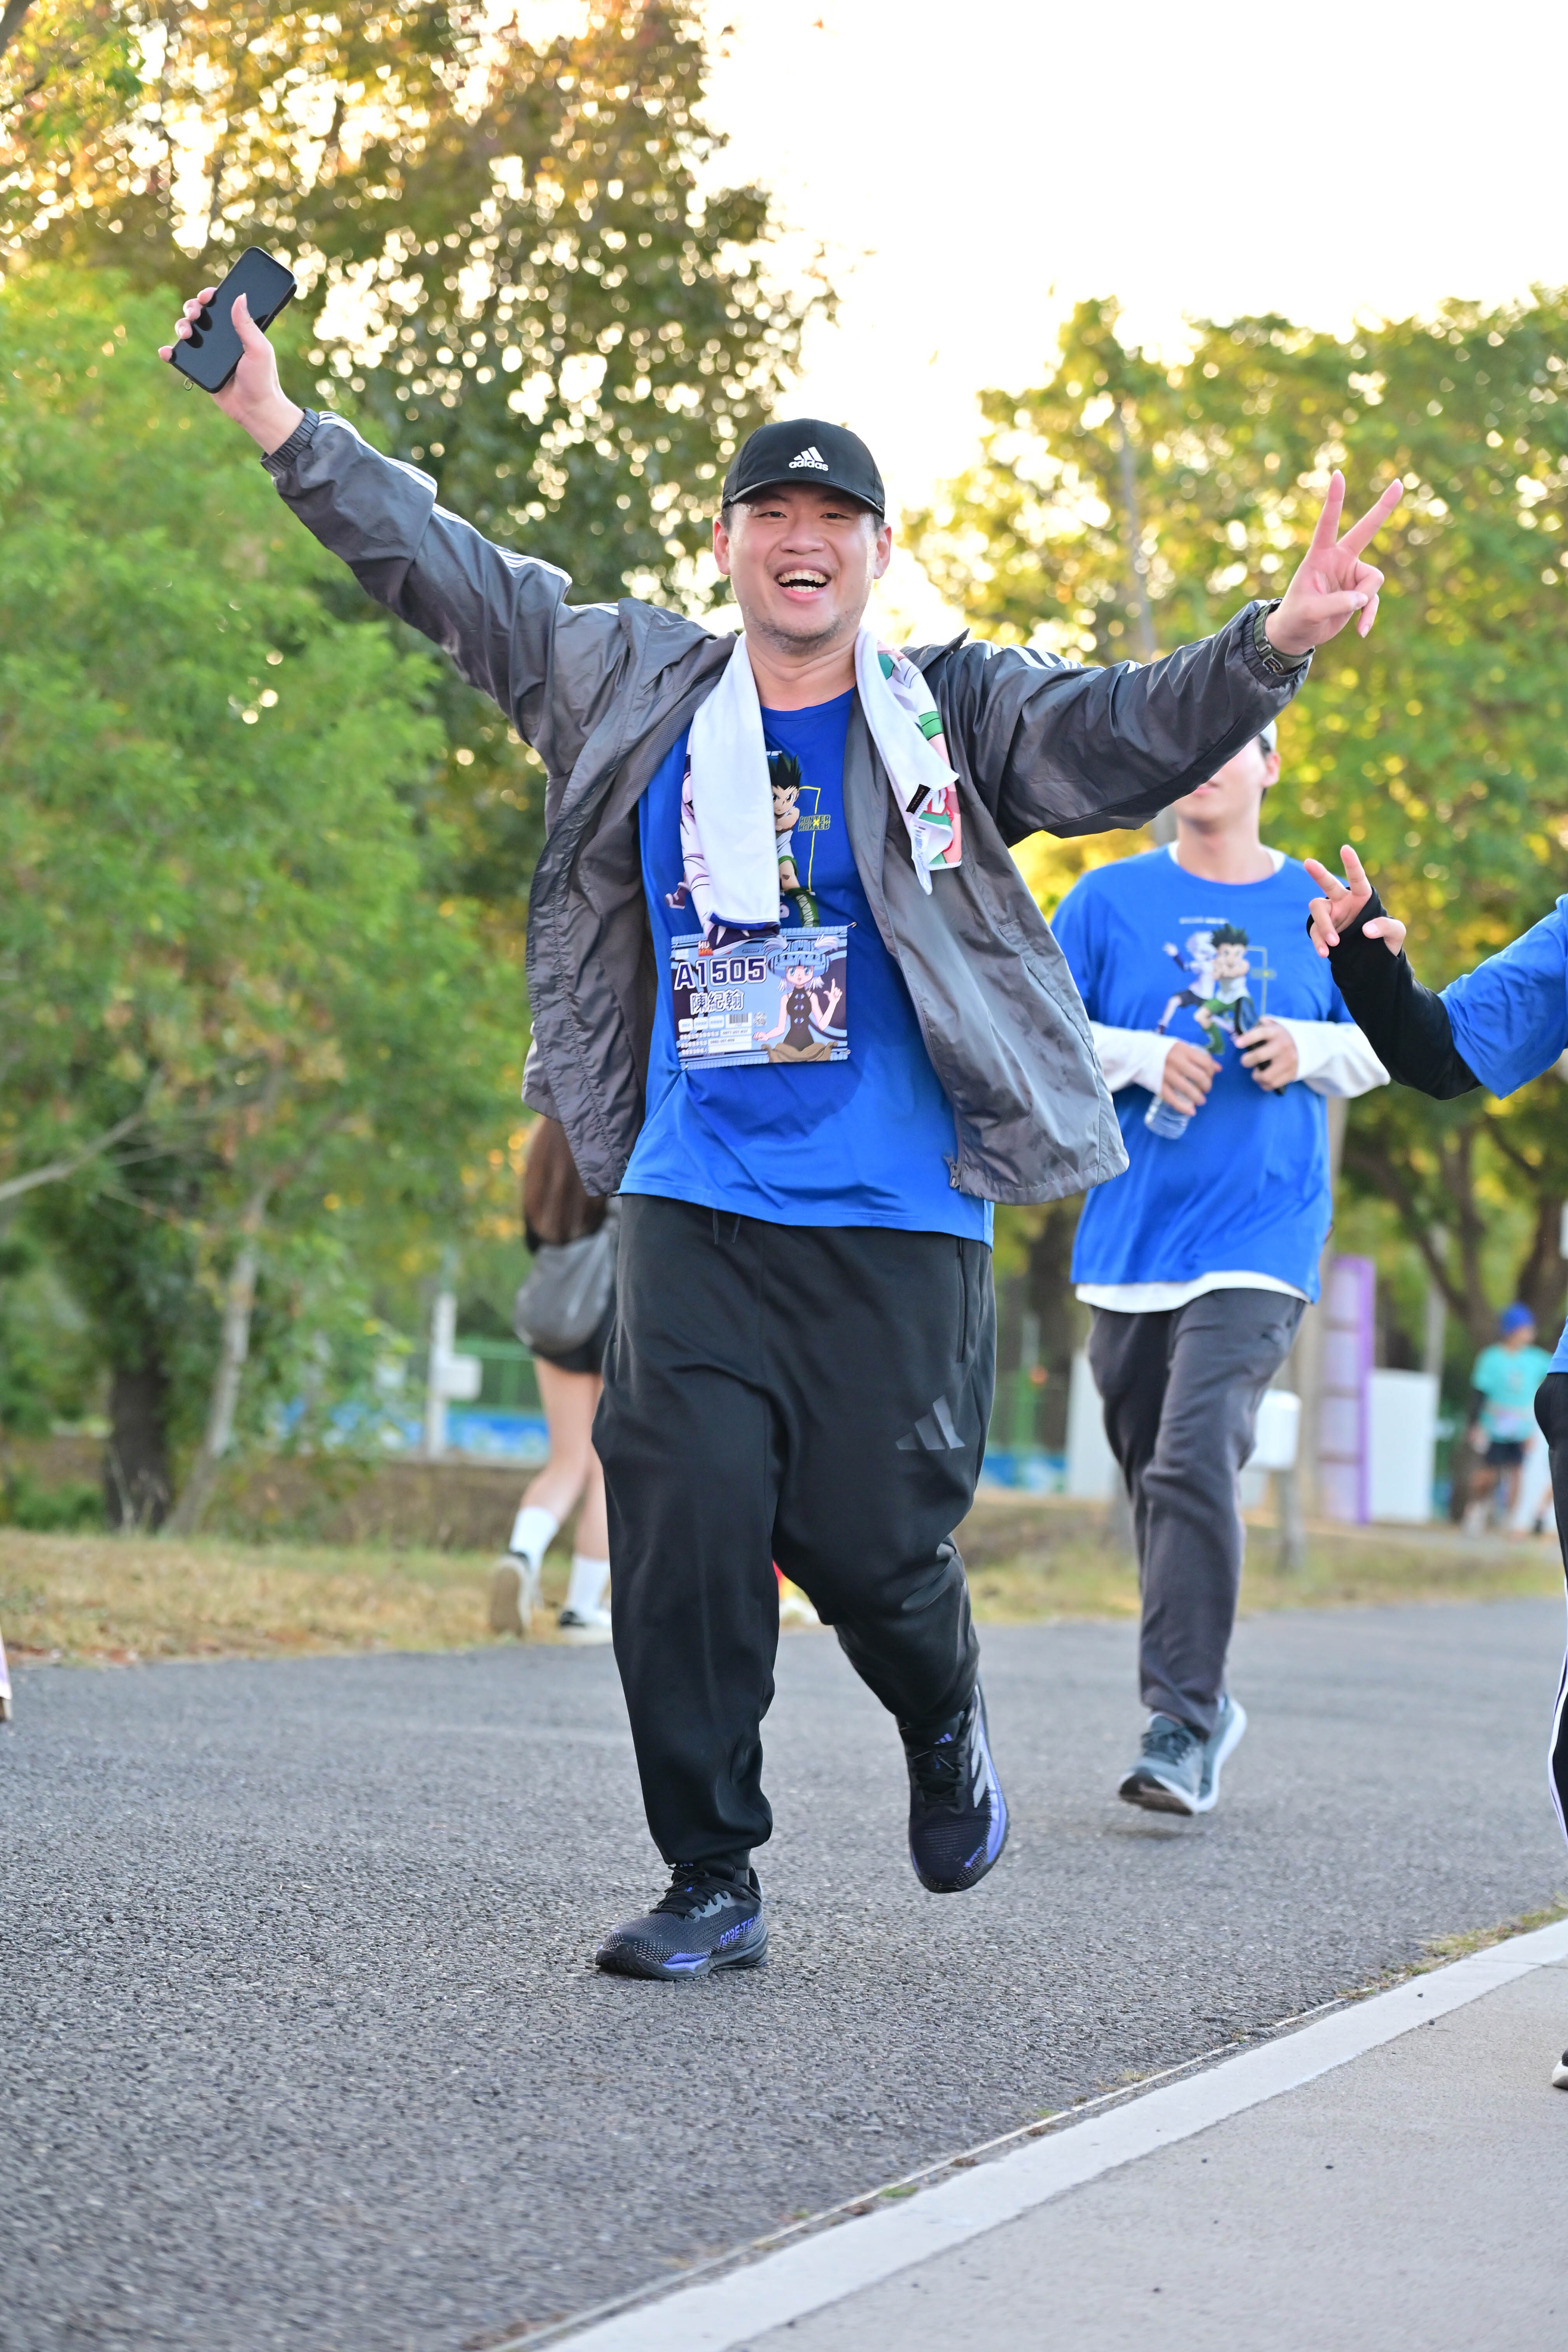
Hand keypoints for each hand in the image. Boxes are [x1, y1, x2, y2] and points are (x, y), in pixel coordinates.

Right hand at [158, 288, 303, 453]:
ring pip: (188, 331)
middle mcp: (221, 337)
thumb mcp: (258, 349)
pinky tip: (165, 352)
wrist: (255, 409)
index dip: (209, 296)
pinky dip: (170, 352)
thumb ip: (247, 324)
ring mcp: (209, 352)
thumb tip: (240, 296)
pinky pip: (181, 357)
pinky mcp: (200, 368)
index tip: (206, 297)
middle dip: (192, 308)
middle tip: (194, 315)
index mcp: (236, 329)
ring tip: (185, 334)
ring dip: (181, 326)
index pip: (219, 305)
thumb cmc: (262, 379)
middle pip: (199, 314)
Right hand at [1160, 1040, 1218, 1114]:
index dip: (1211, 1071)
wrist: (1137, 1052)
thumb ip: (1198, 1056)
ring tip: (1201, 1100)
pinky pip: (1173, 1099)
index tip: (1211, 1076)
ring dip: (1198, 1097)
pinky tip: (1191, 1112)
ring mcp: (1167, 1075)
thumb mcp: (1180, 1047)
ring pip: (1189, 1090)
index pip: (1205, 1062)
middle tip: (1206, 1089)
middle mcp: (1176, 1062)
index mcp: (1183, 1050)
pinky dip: (1183, 1108)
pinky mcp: (1158, 1086)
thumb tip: (1218, 1068)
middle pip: (1200, 1077)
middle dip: (1207, 1086)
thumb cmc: (1161, 1049)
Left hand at [1237, 1018, 1298, 1090]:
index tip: (1237, 1043)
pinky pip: (1272, 1084)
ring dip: (1256, 1076)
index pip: (1261, 1033)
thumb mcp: (1275, 1026)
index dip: (1248, 1038)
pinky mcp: (1291, 1074)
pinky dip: (1264, 1084)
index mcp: (1276, 1033)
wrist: (1311, 1045)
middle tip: (1245, 1061)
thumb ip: (1260, 1026)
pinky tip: (1263, 1079)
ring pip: (1265, 1075)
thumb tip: (1240, 1031)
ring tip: (1256, 1072)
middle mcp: (1283, 1046)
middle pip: (1259, 1056)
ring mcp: (1287, 1061)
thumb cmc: (1284, 1036)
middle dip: (1246, 1060)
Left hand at [1265, 472, 1402, 655]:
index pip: (1328, 524)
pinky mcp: (1360, 591)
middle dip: (1383, 508)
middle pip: (1366, 530)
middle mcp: (1339, 559)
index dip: (1334, 501)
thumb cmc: (1296, 617)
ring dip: (1365, 601)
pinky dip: (1368, 616)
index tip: (1337, 475)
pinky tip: (1360, 632)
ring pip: (1374, 580)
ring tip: (1351, 619)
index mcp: (1320, 556)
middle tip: (1399, 482)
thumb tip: (1362, 599)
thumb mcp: (1310, 612)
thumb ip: (1336, 604)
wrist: (1299, 634)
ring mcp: (1352, 574)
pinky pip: (1372, 600)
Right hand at [1304, 843, 1406, 959]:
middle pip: (1328, 884)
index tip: (1345, 848)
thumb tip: (1367, 930)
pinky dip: (1318, 942)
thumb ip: (1386, 927)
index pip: (1357, 878)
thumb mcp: (1396, 934)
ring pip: (1318, 909)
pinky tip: (1324, 952)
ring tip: (1334, 943)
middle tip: (1308, 862)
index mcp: (1362, 897)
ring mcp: (1331, 916)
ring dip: (1324, 925)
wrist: (1372, 960)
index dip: (1351, 864)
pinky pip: (1315, 932)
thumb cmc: (1387, 940)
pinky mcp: (1322, 931)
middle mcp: (1343, 902)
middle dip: (1318, 873)